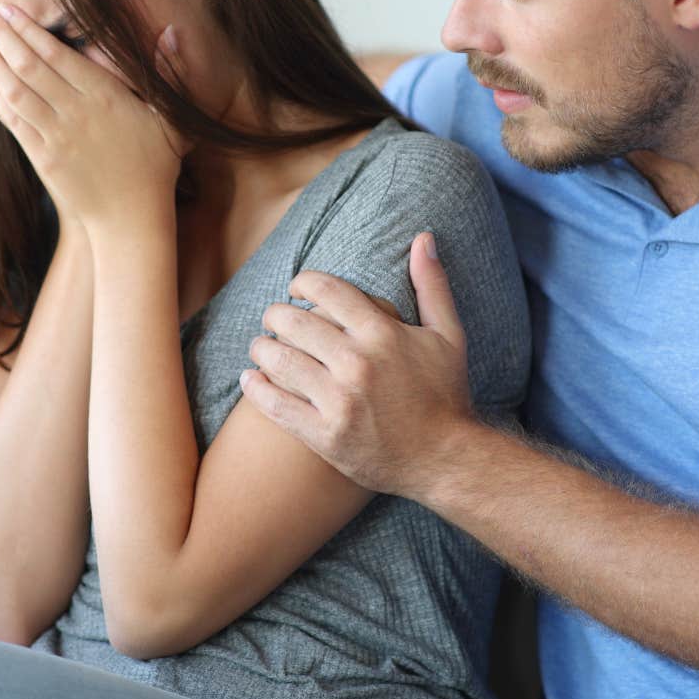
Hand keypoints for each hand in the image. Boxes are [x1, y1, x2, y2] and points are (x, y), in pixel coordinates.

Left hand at [0, 2, 183, 231]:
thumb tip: (172, 31)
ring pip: (13, 90)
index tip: (5, 7)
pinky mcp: (42, 157)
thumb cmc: (155, 166)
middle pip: (27, 66)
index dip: (27, 29)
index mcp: (105, 97)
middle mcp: (75, 113)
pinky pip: (12, 120)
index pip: (56, 55)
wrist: (131, 220)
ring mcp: (54, 136)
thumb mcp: (172, 119)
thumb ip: (169, 72)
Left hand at [239, 232, 478, 497]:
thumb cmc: (445, 394)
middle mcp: (357, 363)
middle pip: (292, 321)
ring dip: (261, 348)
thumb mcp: (448, 335)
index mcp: (382, 333)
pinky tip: (251, 379)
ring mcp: (339, 401)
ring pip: (277, 359)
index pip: (325, 289)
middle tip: (274, 319)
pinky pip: (275, 404)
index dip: (302, 282)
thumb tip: (424, 237)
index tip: (296, 288)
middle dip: (275, 314)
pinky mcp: (325, 435)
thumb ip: (432, 284)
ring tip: (261, 347)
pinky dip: (255, 388)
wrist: (446, 460)